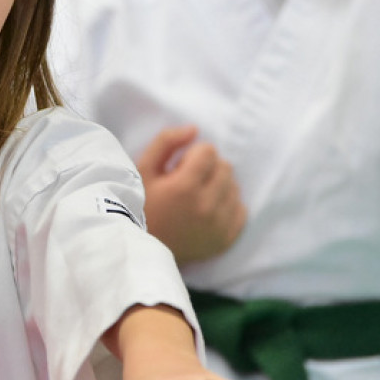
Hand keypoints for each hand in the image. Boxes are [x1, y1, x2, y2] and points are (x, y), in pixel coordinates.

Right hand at [136, 126, 245, 265]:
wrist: (139, 251)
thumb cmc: (138, 205)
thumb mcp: (142, 169)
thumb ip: (166, 142)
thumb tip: (195, 129)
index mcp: (184, 187)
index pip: (209, 152)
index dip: (193, 155)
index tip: (178, 168)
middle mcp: (206, 207)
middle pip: (226, 168)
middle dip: (208, 168)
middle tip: (188, 181)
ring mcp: (219, 226)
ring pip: (234, 187)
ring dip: (218, 186)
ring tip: (197, 196)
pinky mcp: (225, 240)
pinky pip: (241, 211)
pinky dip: (228, 206)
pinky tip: (208, 210)